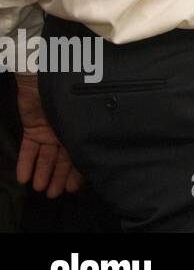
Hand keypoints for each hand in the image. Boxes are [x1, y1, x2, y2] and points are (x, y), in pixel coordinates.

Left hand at [15, 74, 81, 197]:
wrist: (45, 74)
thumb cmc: (70, 92)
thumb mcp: (79, 114)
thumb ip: (83, 133)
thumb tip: (94, 154)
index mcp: (82, 128)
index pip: (80, 155)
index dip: (77, 173)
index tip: (73, 188)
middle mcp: (66, 132)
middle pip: (62, 160)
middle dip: (58, 178)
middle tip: (53, 194)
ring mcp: (49, 131)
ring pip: (45, 157)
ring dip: (42, 174)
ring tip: (39, 189)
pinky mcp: (32, 129)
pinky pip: (29, 149)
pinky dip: (25, 163)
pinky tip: (23, 178)